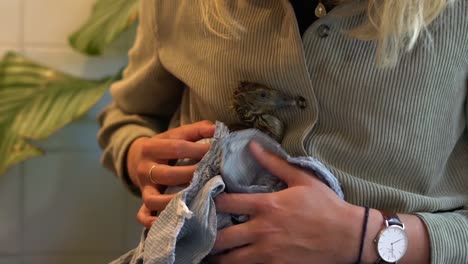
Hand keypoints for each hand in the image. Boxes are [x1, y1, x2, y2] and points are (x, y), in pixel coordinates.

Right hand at [127, 120, 214, 226]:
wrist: (138, 158)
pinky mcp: (143, 201)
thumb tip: (216, 129)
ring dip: (175, 201)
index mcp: (152, 147)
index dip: (198, 150)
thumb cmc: (166, 146)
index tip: (218, 152)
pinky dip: (152, 221)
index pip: (176, 148)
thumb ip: (197, 130)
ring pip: (153, 199)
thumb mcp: (177, 134)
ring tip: (197, 199)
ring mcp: (143, 187)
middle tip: (213, 176)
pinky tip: (168, 222)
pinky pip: (143, 215)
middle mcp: (145, 168)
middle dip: (192, 175)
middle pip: (167, 174)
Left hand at [211, 141, 362, 263]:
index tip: (205, 200)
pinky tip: (235, 260)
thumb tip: (252, 145)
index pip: (227, 203)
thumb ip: (274, 163)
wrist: (348, 237)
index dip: (211, 202)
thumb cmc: (326, 205)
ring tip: (211, 251)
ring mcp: (268, 253)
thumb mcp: (302, 179)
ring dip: (218, 256)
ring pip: (230, 260)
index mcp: (267, 206)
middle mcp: (262, 230)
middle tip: (202, 232)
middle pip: (221, 237)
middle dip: (208, 235)